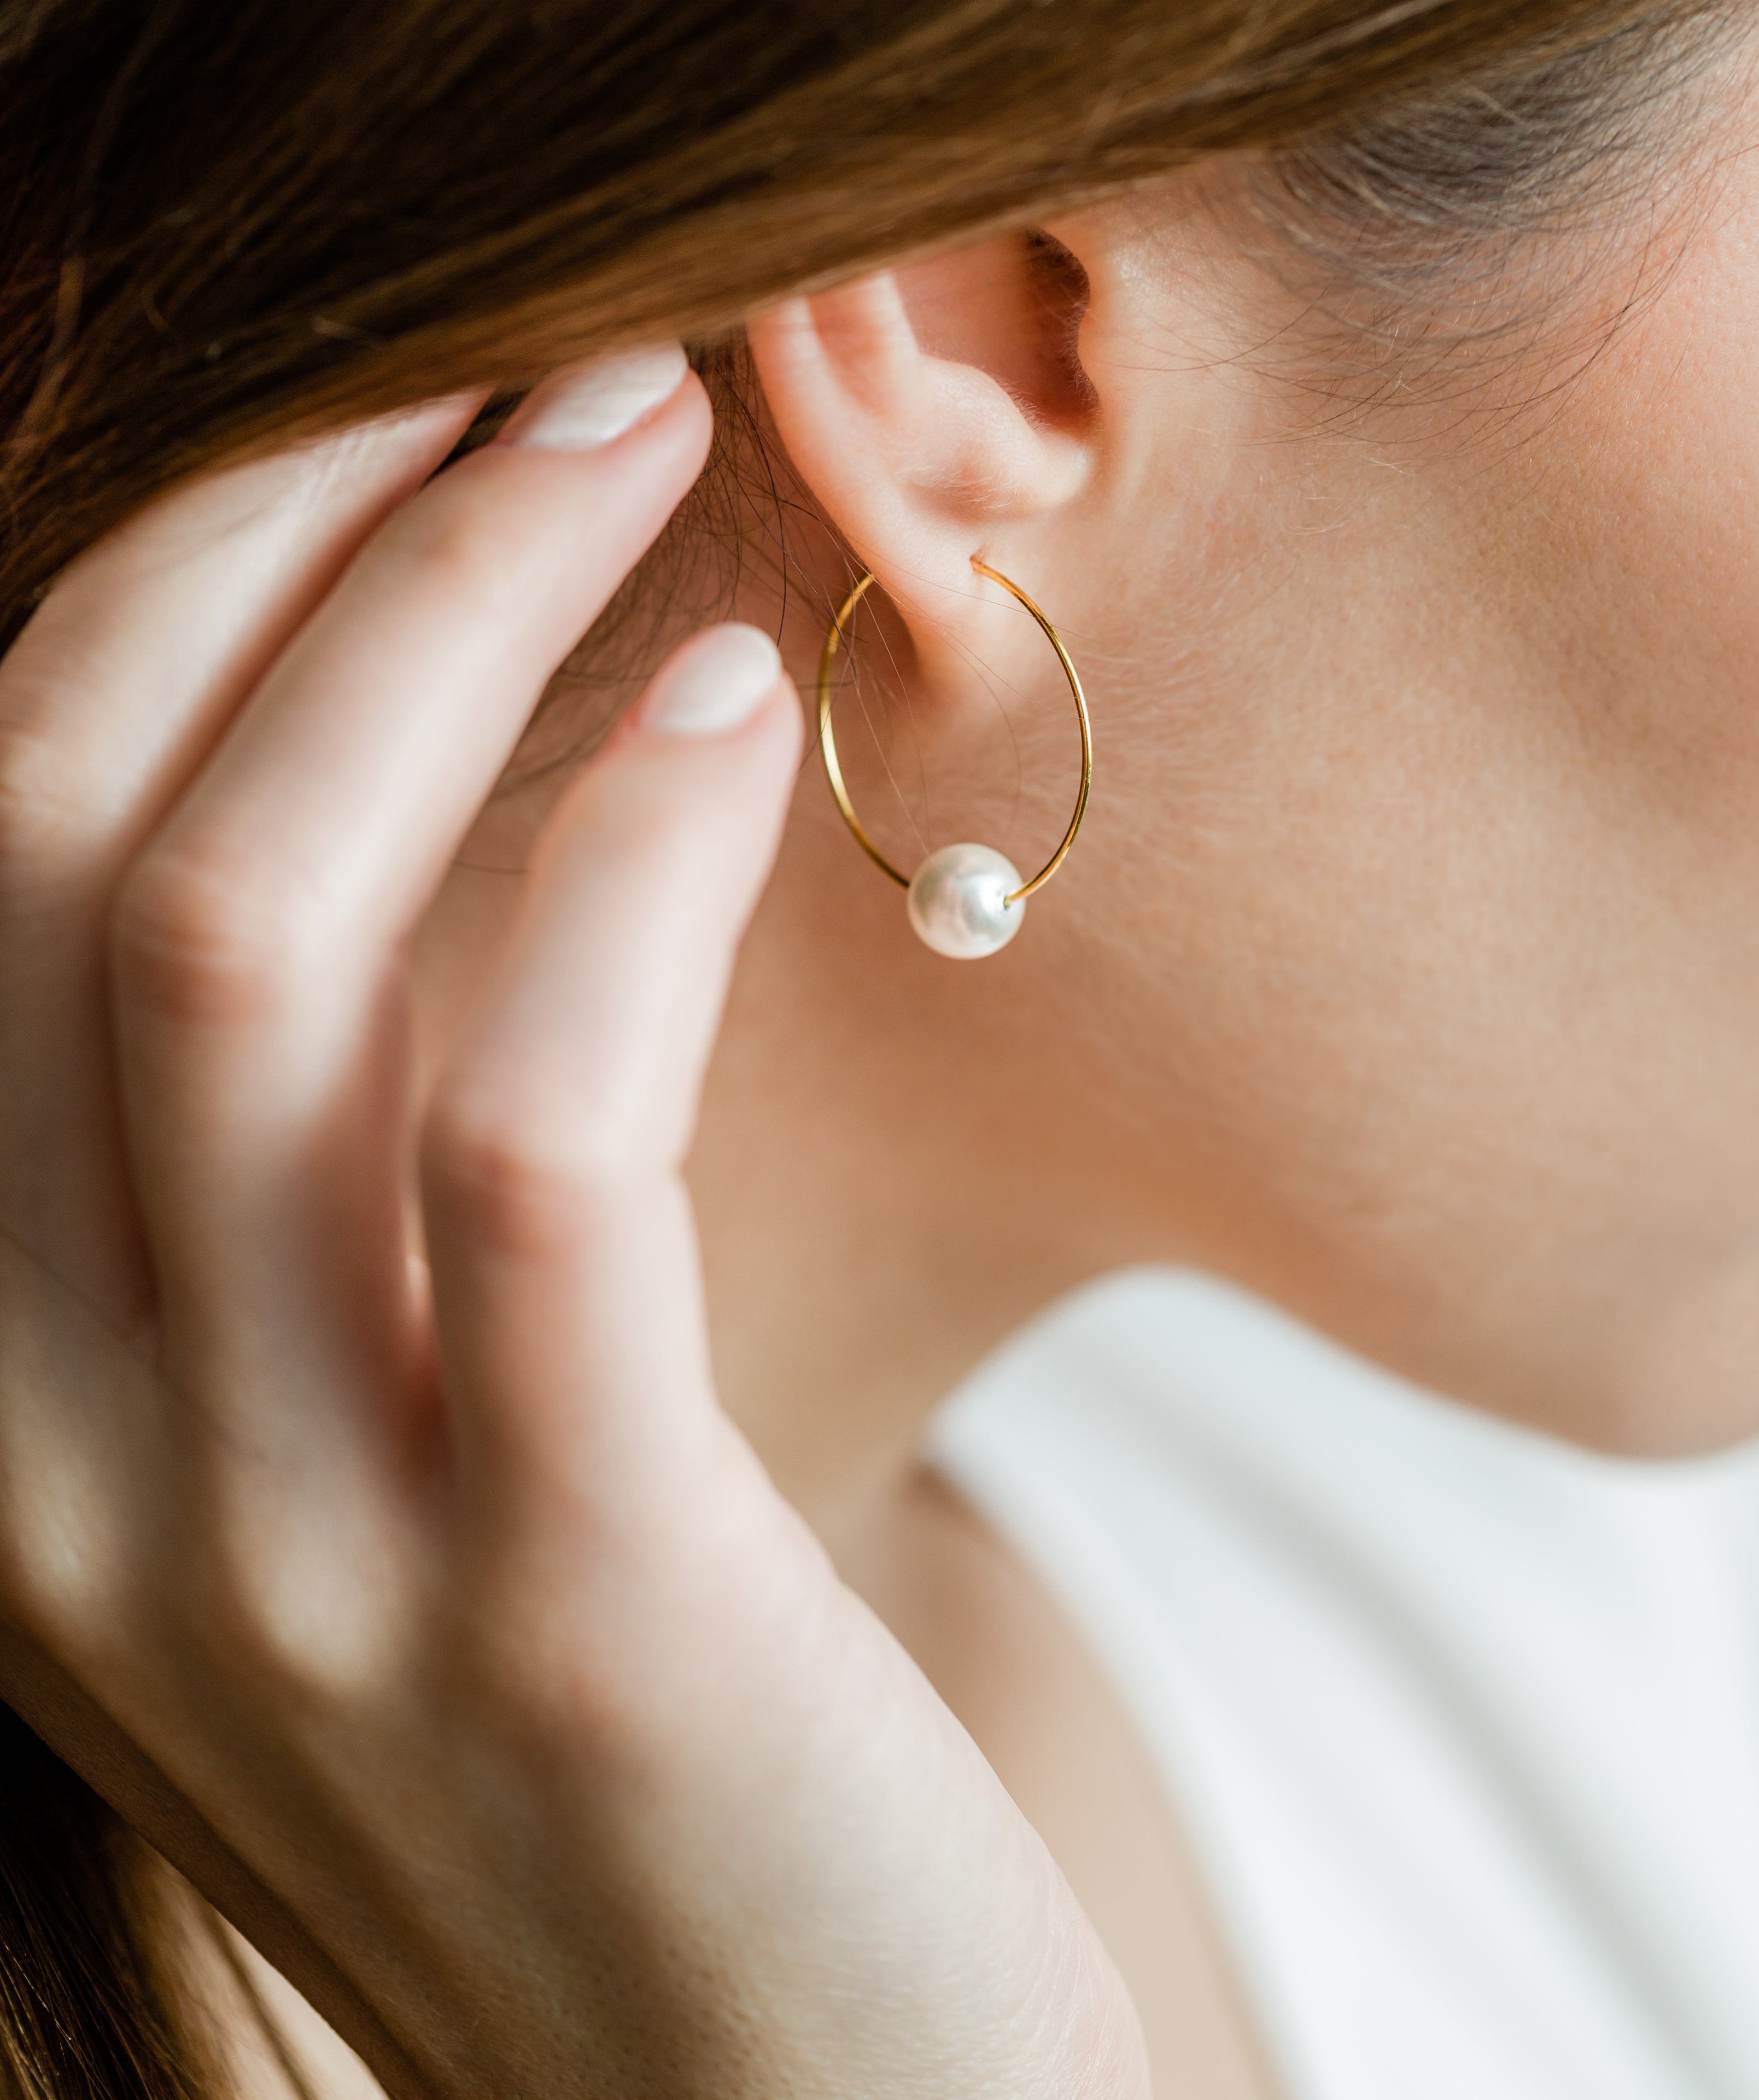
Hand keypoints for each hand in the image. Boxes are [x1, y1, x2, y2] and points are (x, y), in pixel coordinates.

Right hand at [0, 349, 1142, 2099]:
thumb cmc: (640, 1762)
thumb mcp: (420, 1466)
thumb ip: (352, 1215)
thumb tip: (423, 847)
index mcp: (7, 1413)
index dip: (168, 588)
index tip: (393, 426)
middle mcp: (57, 1477)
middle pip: (86, 857)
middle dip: (298, 545)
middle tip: (548, 375)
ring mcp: (282, 1554)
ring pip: (251, 956)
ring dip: (449, 633)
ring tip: (639, 452)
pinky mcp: (551, 1599)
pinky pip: (527, 1134)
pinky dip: (615, 872)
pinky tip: (727, 715)